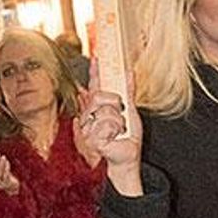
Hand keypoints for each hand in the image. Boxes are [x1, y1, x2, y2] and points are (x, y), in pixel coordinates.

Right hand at [78, 60, 142, 194]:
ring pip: (104, 111)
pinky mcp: (90, 138)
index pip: (94, 86)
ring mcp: (87, 128)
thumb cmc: (127, 138)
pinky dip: (115, 130)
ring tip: (117, 131)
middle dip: (114, 104)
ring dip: (117, 121)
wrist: (128, 158)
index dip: (95, 72)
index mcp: (97, 108)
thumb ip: (128, 92)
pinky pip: (105, 124)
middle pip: (98, 96)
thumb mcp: (130, 111)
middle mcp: (88, 116)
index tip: (97, 59)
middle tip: (119, 116)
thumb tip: (129, 73)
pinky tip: (113, 137)